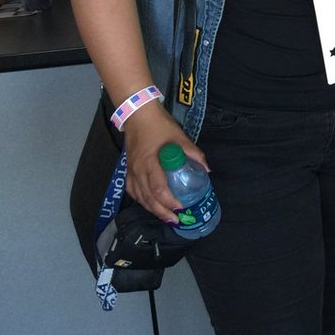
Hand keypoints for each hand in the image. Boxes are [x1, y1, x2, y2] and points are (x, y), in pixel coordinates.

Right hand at [123, 103, 207, 221]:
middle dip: (161, 211)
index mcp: (150, 162)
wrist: (138, 114)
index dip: (169, 201)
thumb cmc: (160, 126)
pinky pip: (133, 191)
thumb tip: (207, 170)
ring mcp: (131, 171)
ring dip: (152, 209)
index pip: (158, 188)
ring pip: (139, 197)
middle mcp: (138, 170)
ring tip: (165, 217)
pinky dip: (141, 200)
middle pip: (147, 197)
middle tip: (175, 220)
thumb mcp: (180, 137)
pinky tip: (150, 205)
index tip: (181, 207)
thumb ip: (193, 154)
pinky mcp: (128, 170)